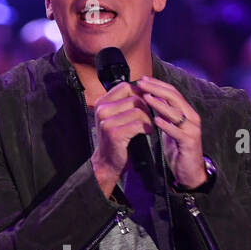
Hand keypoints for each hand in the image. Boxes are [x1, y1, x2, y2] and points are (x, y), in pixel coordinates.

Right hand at [90, 81, 152, 195]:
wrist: (107, 162)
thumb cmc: (116, 138)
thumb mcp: (116, 116)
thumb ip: (125, 102)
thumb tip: (146, 89)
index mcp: (102, 103)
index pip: (126, 87)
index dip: (140, 93)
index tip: (146, 103)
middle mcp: (102, 110)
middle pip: (134, 98)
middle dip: (147, 107)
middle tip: (149, 118)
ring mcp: (107, 122)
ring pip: (138, 110)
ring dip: (148, 119)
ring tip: (147, 126)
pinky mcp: (114, 133)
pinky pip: (138, 124)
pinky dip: (147, 128)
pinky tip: (146, 132)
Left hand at [135, 76, 205, 188]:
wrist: (190, 172)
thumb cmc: (178, 149)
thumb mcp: (169, 127)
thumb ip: (164, 113)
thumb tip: (152, 97)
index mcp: (187, 112)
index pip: (173, 92)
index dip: (158, 84)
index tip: (142, 79)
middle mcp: (192, 117)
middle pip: (174, 97)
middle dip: (156, 89)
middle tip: (141, 84)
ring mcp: (192, 130)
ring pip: (176, 112)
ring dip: (159, 104)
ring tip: (146, 97)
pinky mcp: (190, 143)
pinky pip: (177, 132)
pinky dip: (166, 125)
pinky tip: (155, 120)